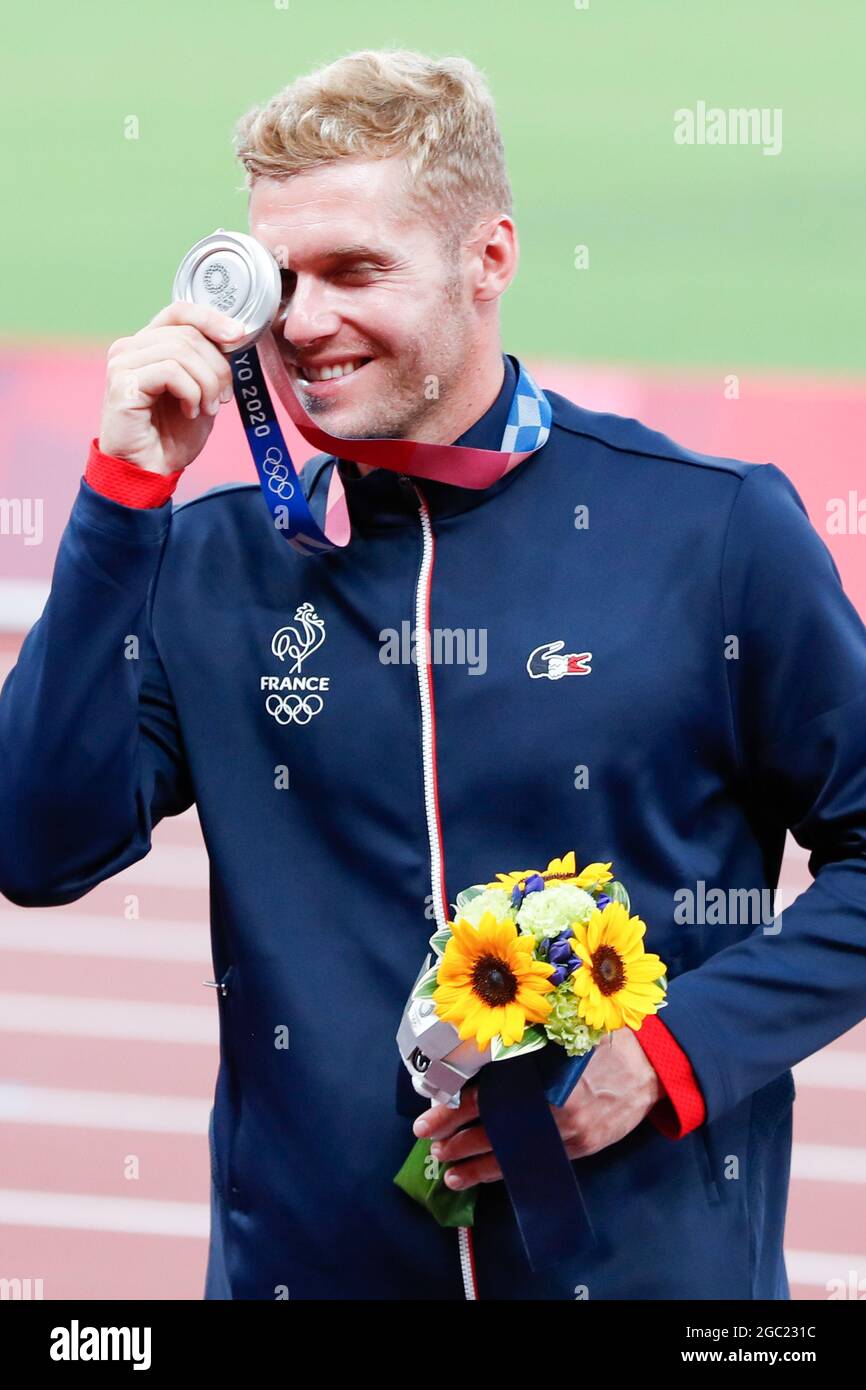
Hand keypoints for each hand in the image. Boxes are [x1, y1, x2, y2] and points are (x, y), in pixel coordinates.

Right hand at [97, 301, 246, 475]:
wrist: (149, 472)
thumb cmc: (172, 436)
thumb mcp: (201, 392)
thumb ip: (209, 362)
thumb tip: (234, 335)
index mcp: (147, 345)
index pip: (179, 311)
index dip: (212, 318)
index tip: (239, 335)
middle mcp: (130, 348)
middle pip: (189, 334)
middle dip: (217, 367)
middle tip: (222, 398)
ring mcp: (122, 363)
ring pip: (182, 351)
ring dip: (206, 383)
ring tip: (207, 409)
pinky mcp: (122, 382)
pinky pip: (171, 371)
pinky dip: (191, 393)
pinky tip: (190, 412)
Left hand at [411, 1027, 663, 1189]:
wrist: (651, 1068)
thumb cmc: (603, 1040)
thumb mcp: (564, 1030)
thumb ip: (526, 1039)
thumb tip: (476, 1041)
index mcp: (543, 1074)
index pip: (487, 1095)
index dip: (455, 1107)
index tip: (428, 1116)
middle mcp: (551, 1108)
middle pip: (493, 1127)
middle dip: (456, 1137)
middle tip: (427, 1142)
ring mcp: (566, 1134)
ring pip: (512, 1154)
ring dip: (476, 1163)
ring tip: (447, 1172)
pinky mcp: (579, 1149)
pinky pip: (535, 1164)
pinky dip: (507, 1173)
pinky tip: (483, 1177)